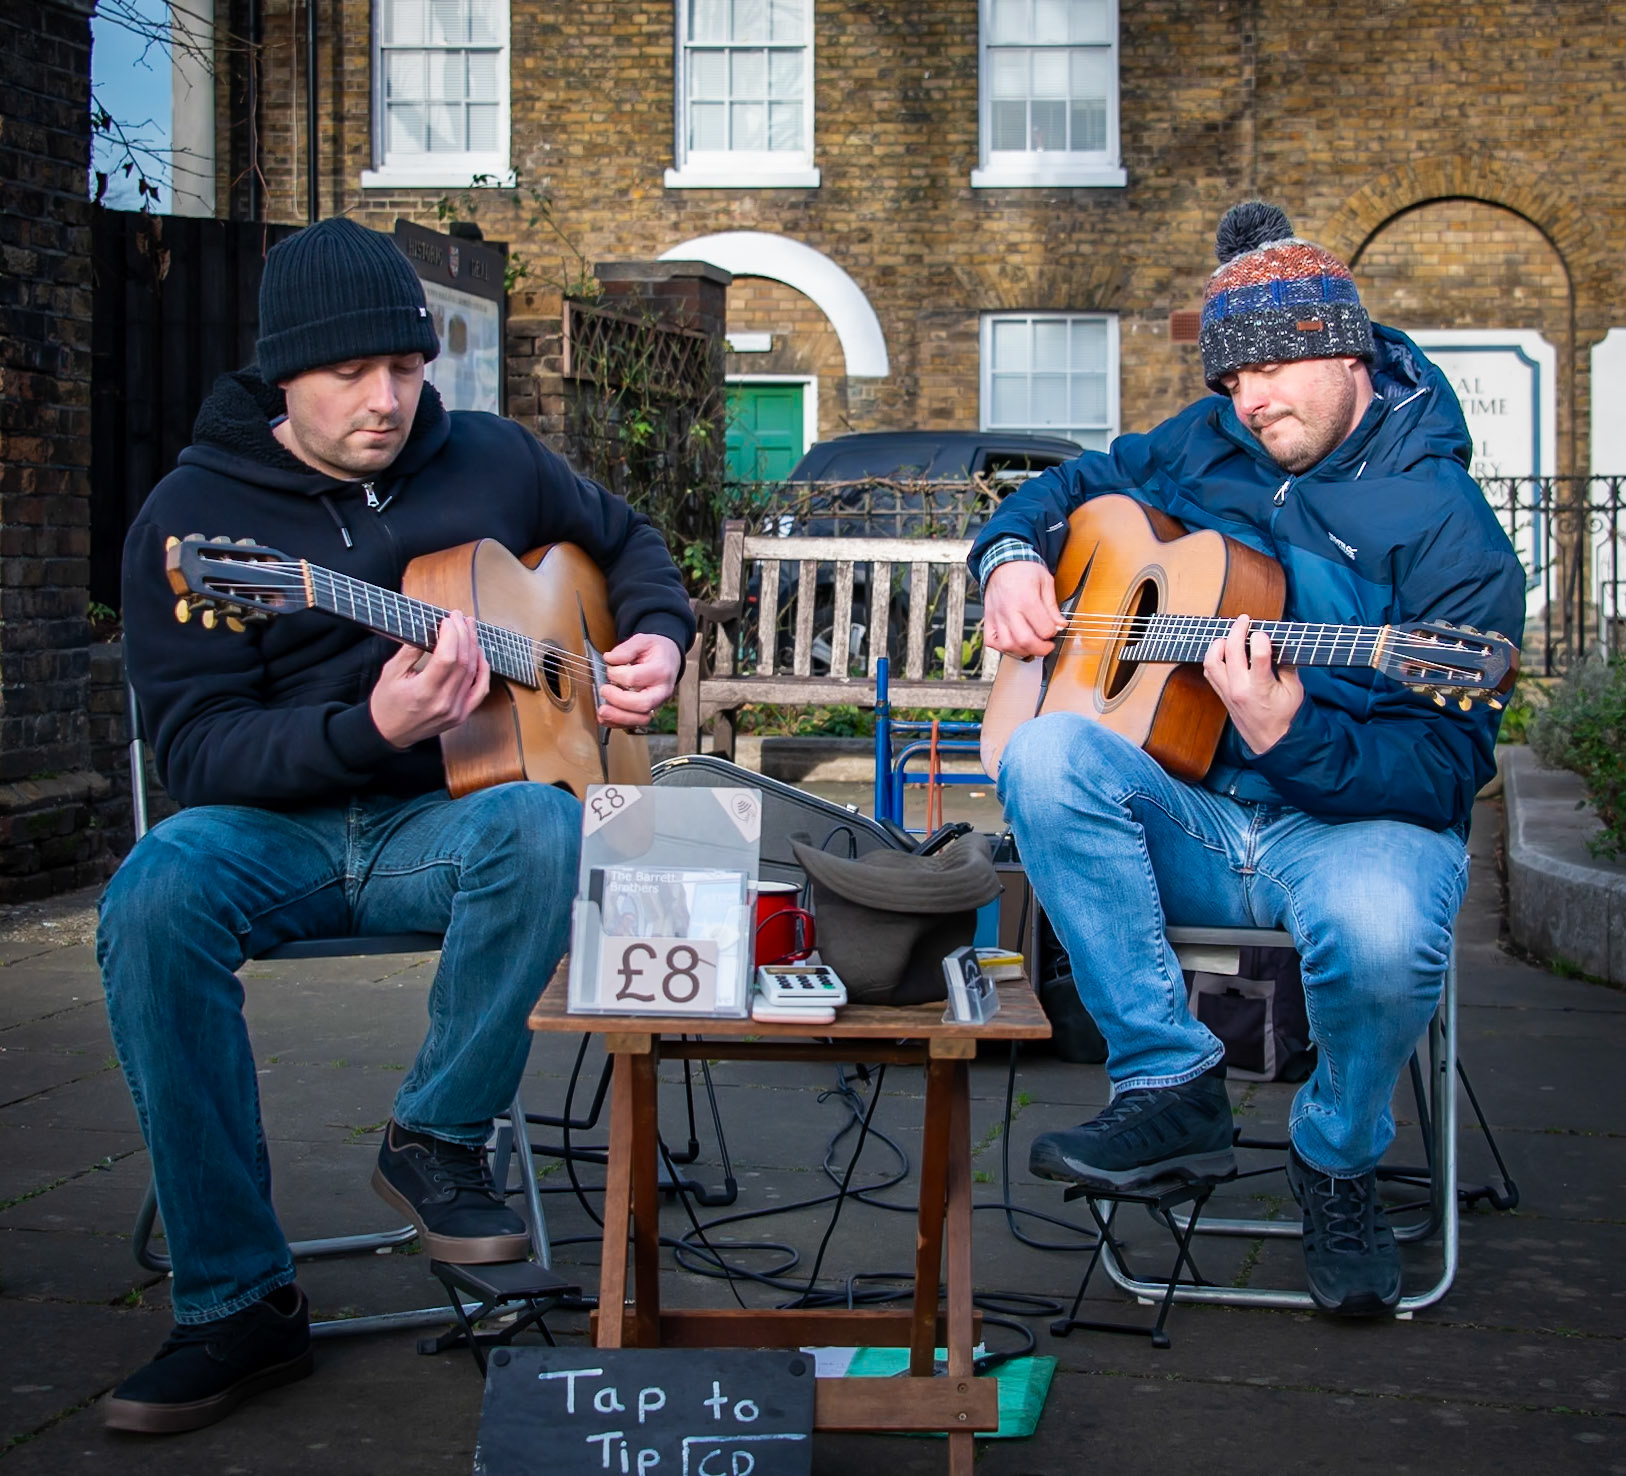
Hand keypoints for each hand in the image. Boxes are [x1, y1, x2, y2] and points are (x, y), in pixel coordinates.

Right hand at [369, 610, 490, 748]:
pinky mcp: (462, 715)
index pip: (447, 658)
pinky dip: (483, 670)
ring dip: (474, 647)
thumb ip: (410, 651)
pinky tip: (479, 654)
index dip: (452, 635)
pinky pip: (480, 690)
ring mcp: (456, 711)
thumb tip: (428, 628)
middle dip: (464, 635)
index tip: (448, 619)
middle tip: (460, 617)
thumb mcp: (390, 673)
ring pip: (474, 673)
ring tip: (470, 628)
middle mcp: (444, 703)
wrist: (389, 733)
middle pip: (464, 662)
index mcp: (423, 692)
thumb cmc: (387, 703)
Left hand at [597, 632, 681, 729]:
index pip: (635, 678)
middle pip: (642, 704)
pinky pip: (636, 723)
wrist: (669, 659)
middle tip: (604, 690)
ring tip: (602, 711)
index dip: (617, 675)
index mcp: (660, 670)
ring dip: (619, 717)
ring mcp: (657, 703)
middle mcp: (661, 690)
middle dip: (619, 701)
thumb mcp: (643, 641)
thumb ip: (626, 649)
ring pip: (641, 718)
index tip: (610, 668)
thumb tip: (610, 658)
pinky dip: (618, 723)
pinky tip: (606, 718)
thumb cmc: (656, 651)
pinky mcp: (649, 710)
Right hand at [982, 561, 1065, 657]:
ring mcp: (996, 616)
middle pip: (1025, 640)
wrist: (1002, 561)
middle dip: (1041, 649)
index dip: (1053, 633)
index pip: (1043, 628)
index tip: (1055, 629)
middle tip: (1047, 646)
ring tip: (1032, 645)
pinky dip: (1003, 647)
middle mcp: (1009, 610)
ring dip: (1023, 650)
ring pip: (1008, 645)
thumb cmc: (1024, 570)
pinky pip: (992, 641)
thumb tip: (1060, 625)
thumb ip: (1052, 606)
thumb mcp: (1045, 582)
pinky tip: (1014, 643)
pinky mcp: (988, 619)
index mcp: (1026, 599)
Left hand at [1202, 615, 1303, 754]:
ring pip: (1212, 661)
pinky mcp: (1221, 694)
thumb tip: (1280, 643)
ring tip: (1230, 636)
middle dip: (1237, 630)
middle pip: (1231, 652)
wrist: (1271, 741)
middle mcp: (1240, 689)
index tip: (1264, 632)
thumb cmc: (1285, 716)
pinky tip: (1224, 651)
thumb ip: (1288, 665)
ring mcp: (1227, 692)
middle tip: (1244, 620)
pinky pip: (1209, 671)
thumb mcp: (1295, 690)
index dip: (1260, 639)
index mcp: (1261, 689)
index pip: (1257, 657)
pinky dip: (1213, 657)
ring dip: (1219, 643)